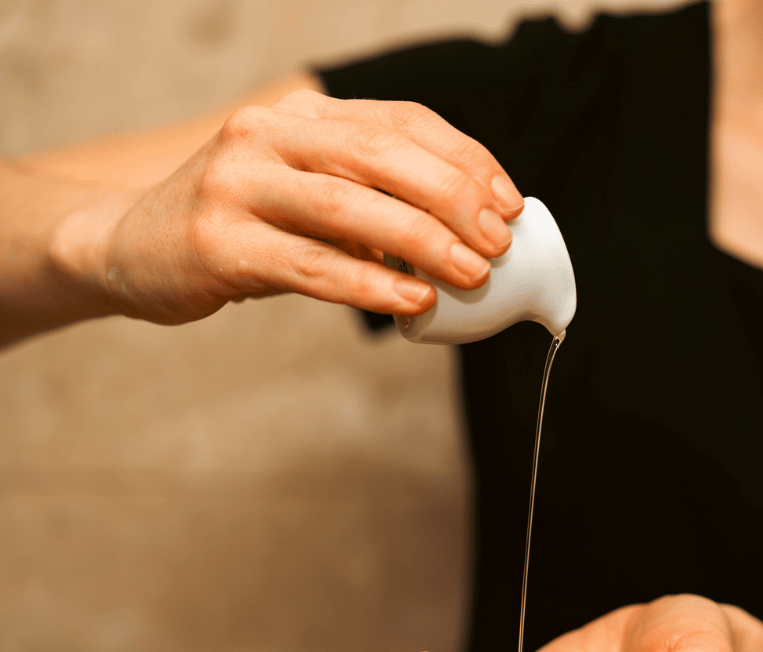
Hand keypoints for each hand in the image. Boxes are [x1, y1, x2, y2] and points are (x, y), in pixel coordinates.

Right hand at [57, 89, 523, 324]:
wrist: (130, 247)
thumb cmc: (241, 225)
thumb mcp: (305, 194)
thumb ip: (369, 201)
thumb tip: (462, 235)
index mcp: (301, 116)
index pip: (401, 122)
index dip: (465, 159)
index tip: (509, 202)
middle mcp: (268, 135)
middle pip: (382, 155)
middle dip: (454, 198)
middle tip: (499, 242)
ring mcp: (236, 184)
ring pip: (350, 208)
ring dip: (424, 242)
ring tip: (474, 273)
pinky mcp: (217, 241)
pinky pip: (311, 265)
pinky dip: (370, 286)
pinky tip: (416, 302)